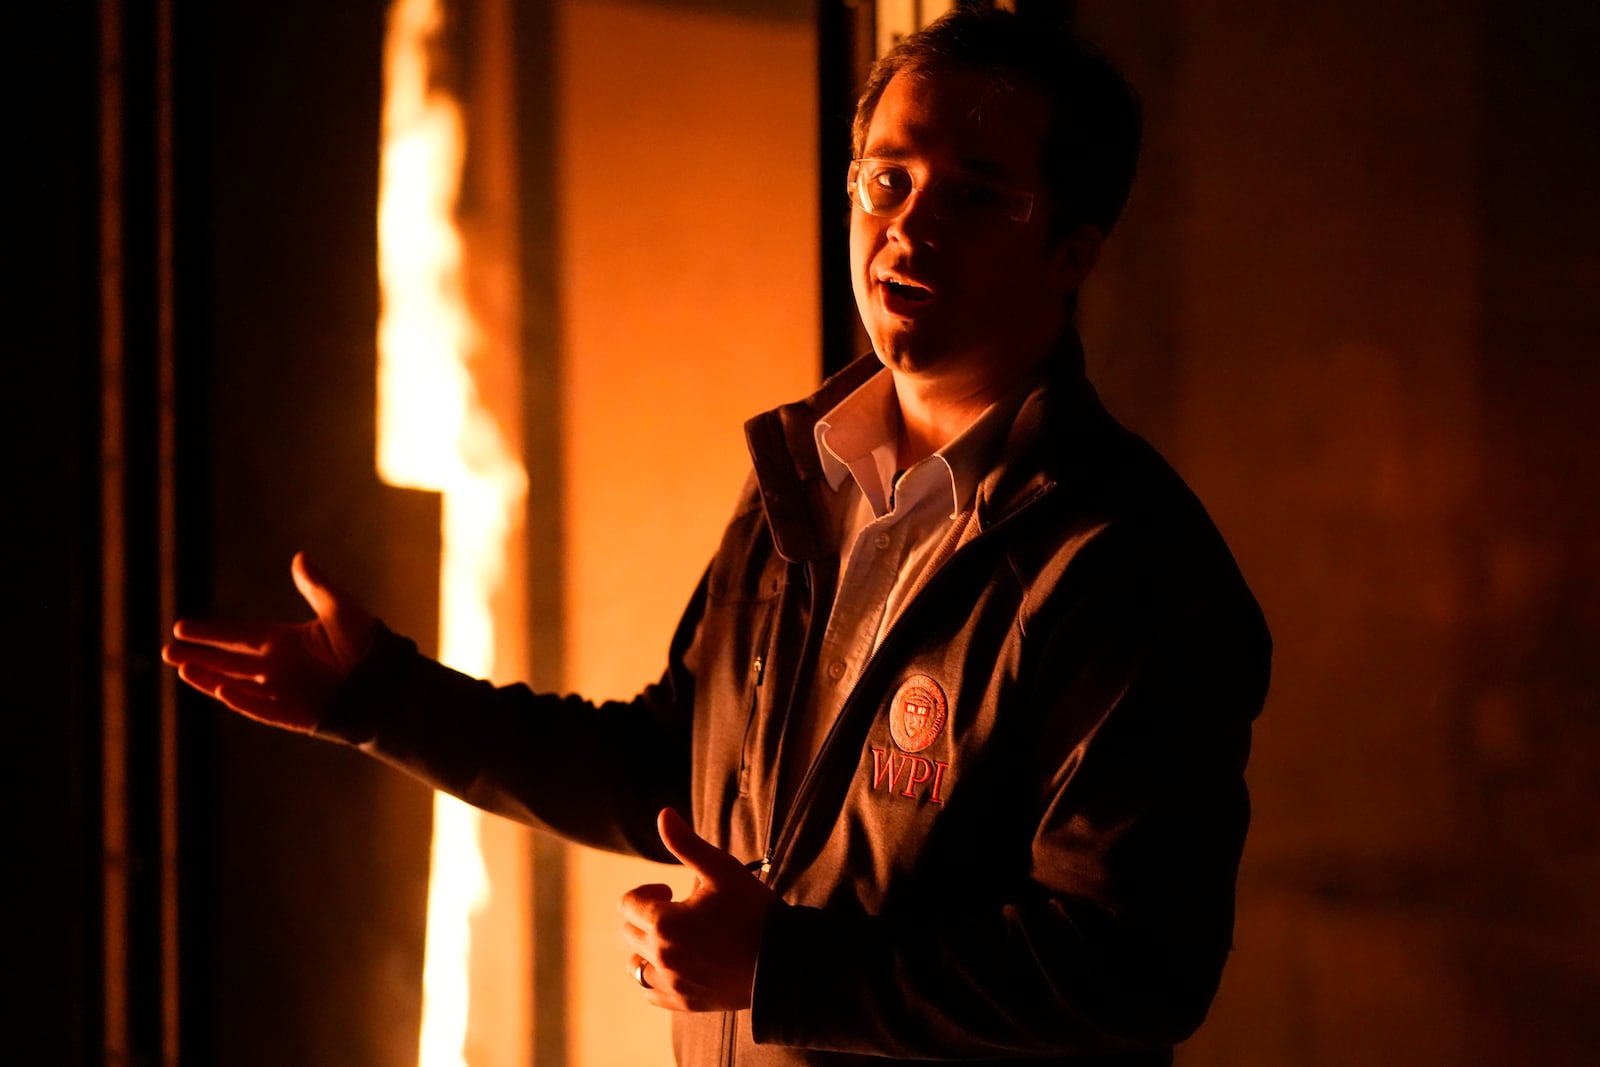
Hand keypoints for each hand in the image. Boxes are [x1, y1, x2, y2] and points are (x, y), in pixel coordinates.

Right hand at [162, 551, 374, 730]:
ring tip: (182, 669)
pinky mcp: (294, 714)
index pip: (238, 637)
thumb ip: (316, 587)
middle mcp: (277, 668)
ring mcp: (283, 692)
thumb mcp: (339, 610)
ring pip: (237, 686)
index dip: (212, 633)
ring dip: (210, 678)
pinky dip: (242, 700)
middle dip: (199, 656)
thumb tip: (300, 557)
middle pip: (229, 662)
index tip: (182, 626)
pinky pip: (262, 708)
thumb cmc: (366, 644)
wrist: (388, 680)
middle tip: (168, 651)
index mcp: (284, 642)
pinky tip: (221, 690)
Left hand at [620, 808, 778, 1011]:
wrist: (783, 961)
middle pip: (629, 931)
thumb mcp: (722, 870)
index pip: (628, 904)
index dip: (647, 891)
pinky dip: (658, 977)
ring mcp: (672, 984)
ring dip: (648, 948)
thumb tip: (664, 814)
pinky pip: (652, 992)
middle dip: (647, 916)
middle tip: (679, 910)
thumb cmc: (754, 911)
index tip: (670, 890)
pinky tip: (681, 964)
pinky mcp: (685, 1002)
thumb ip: (686, 844)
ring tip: (677, 938)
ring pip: (636, 964)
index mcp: (665, 923)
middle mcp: (661, 957)